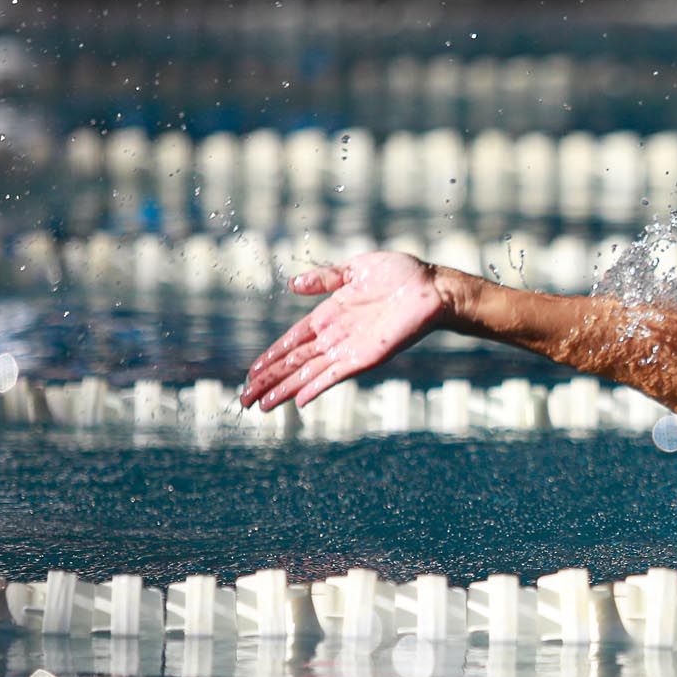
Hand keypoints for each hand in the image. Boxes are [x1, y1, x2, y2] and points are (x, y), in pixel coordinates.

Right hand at [240, 251, 448, 410]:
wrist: (433, 287)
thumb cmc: (401, 275)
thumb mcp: (355, 270)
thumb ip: (325, 278)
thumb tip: (293, 285)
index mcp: (329, 316)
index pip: (292, 341)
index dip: (270, 356)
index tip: (251, 371)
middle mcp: (336, 337)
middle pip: (294, 363)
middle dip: (268, 380)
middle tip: (243, 399)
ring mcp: (350, 349)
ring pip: (308, 374)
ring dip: (284, 390)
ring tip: (260, 406)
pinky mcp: (368, 358)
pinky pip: (336, 376)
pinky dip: (317, 388)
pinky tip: (299, 402)